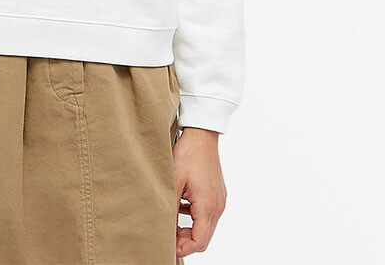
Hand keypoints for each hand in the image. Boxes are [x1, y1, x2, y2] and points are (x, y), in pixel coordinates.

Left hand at [172, 127, 226, 256]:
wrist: (202, 135)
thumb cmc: (188, 154)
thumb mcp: (173, 181)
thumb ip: (171, 207)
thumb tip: (165, 227)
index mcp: (207, 206)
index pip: (199, 241)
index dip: (184, 248)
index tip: (169, 246)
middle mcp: (217, 206)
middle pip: (204, 237)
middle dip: (186, 240)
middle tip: (169, 234)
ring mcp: (219, 199)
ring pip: (207, 226)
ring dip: (191, 228)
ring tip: (173, 221)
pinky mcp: (218, 193)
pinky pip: (208, 213)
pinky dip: (195, 217)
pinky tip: (181, 206)